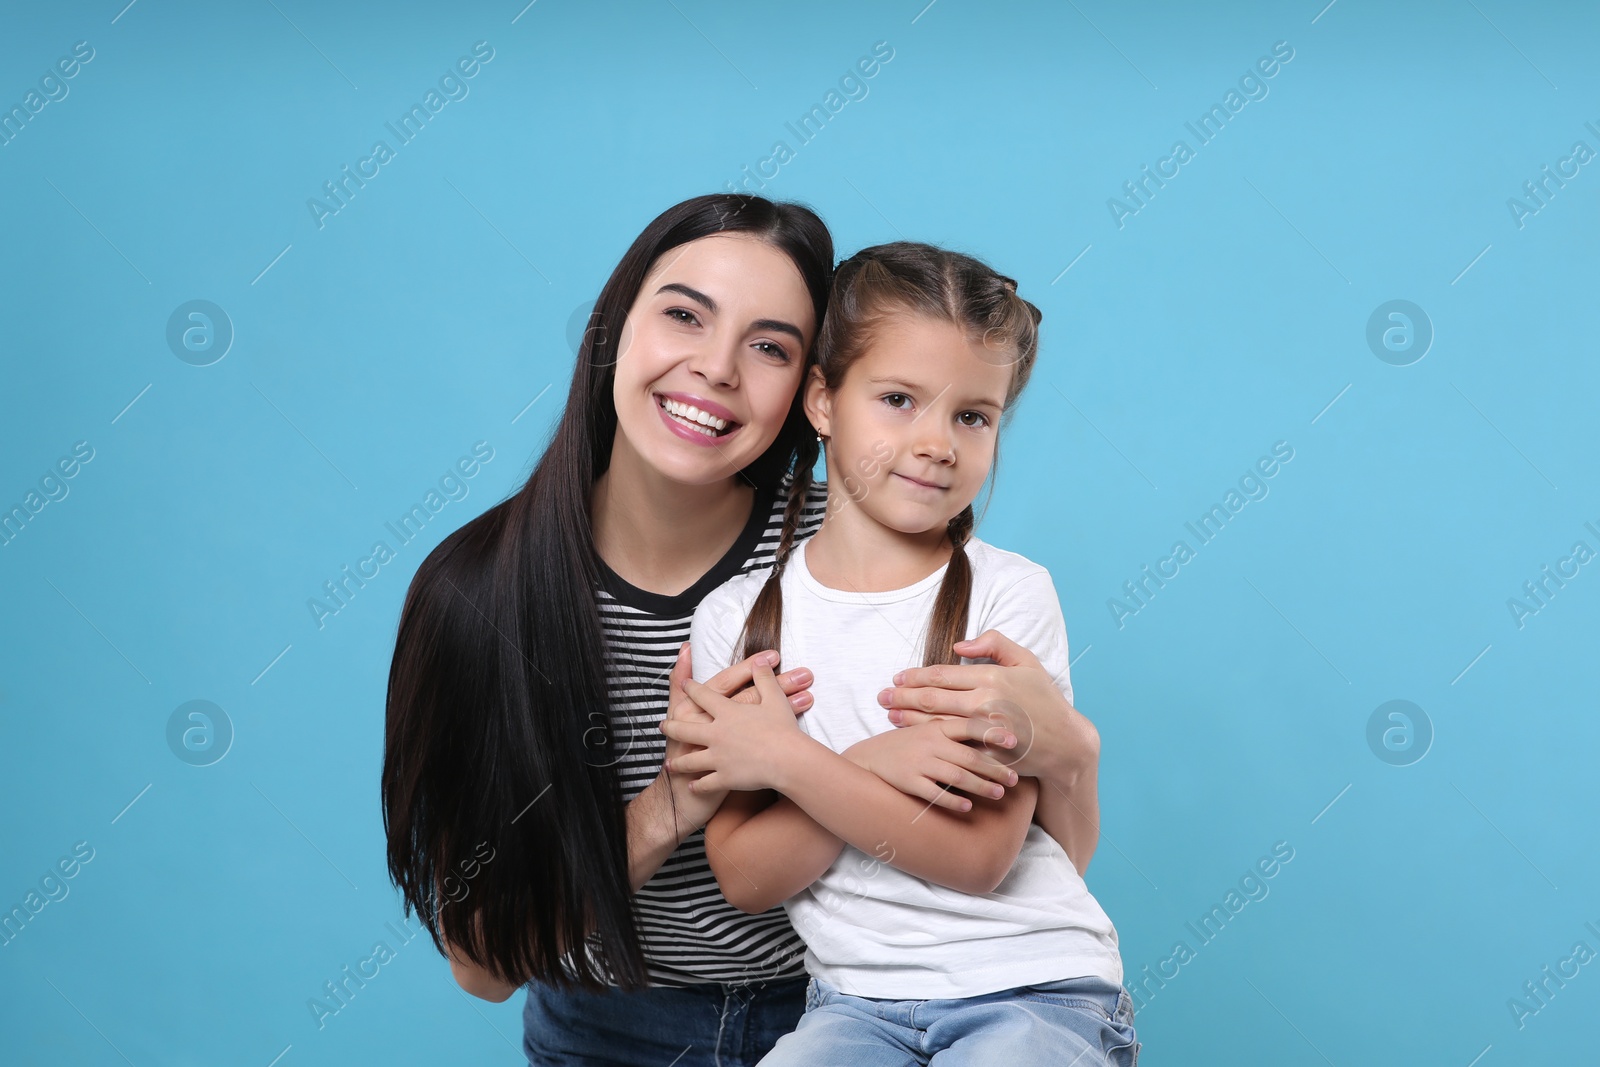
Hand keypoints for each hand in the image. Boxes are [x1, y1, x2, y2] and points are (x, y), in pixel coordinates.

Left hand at [659, 643, 813, 827]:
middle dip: (671, 727)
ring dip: (679, 763)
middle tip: (662, 725)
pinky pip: (704, 783)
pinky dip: (697, 785)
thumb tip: (761, 661)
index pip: (703, 696)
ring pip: (690, 760)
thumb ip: (764, 677)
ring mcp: (717, 758)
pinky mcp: (723, 778)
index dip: (693, 688)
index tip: (686, 684)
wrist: (788, 760)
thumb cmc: (783, 729)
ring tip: (669, 764)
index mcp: (726, 712)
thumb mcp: (775, 697)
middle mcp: (715, 734)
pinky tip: (691, 785)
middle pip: (684, 729)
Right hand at [841, 720, 1019, 812]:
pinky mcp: (909, 782)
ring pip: (957, 775)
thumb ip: (954, 730)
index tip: (1014, 741)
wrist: (868, 758)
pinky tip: (968, 806)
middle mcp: (930, 743)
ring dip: (980, 786)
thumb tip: (994, 731)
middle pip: (969, 755)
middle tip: (1014, 778)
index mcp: (937, 727)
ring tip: (998, 794)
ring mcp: (919, 763)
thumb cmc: (906, 744)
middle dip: (994, 768)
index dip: (993, 732)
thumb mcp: (927, 729)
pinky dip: (952, 800)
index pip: (970, 726)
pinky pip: (934, 793)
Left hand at [878, 629, 1099, 781]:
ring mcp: (984, 730)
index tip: (897, 678)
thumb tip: (958, 645)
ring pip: (936, 722)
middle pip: (933, 698)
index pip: (942, 674)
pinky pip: (951, 746)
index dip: (915, 676)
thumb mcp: (1026, 661)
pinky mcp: (986, 753)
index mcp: (991, 677)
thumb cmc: (1044, 699)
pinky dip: (929, 741)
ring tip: (888, 716)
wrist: (1065, 742)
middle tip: (881, 697)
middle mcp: (985, 701)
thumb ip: (994, 643)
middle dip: (902, 697)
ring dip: (908, 719)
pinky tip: (913, 739)